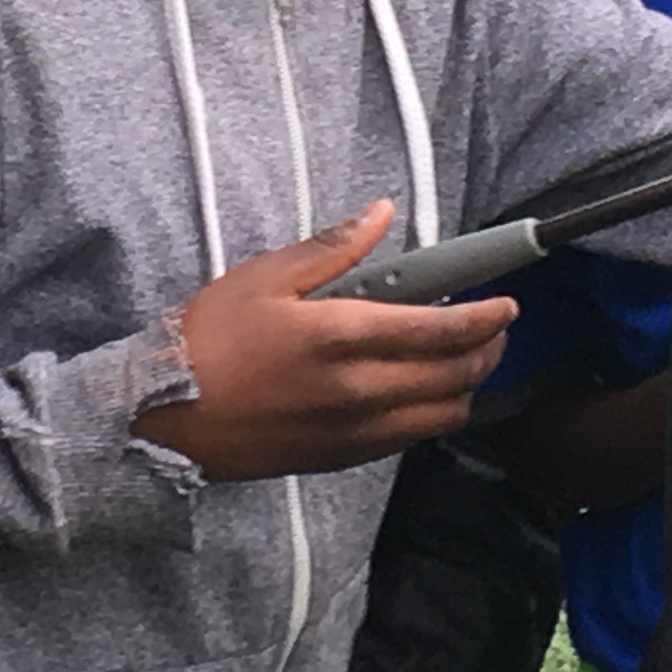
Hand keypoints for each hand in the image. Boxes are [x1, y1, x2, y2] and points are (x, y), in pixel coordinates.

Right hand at [143, 201, 515, 482]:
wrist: (165, 415)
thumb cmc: (208, 341)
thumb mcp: (265, 276)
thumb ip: (333, 247)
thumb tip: (380, 214)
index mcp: (343, 336)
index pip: (444, 329)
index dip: (488, 316)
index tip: (506, 303)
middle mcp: (360, 390)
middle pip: (457, 375)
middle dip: (488, 349)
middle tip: (492, 328)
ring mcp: (355, 430)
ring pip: (443, 416)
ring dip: (466, 387)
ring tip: (461, 360)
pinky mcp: (342, 457)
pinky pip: (410, 439)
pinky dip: (431, 414)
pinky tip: (418, 391)